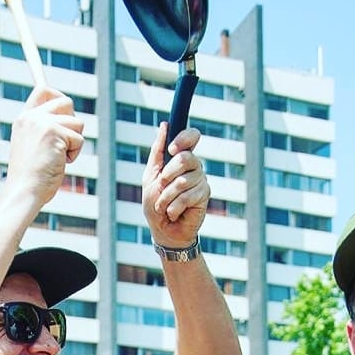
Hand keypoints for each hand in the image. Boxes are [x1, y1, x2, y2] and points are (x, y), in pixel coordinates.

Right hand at [6, 86, 83, 206]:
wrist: (24, 190)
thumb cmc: (30, 177)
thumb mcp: (34, 147)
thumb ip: (45, 130)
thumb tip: (68, 120)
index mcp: (24, 119)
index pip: (43, 90)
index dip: (58, 95)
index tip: (67, 110)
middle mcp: (32, 116)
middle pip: (66, 101)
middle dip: (73, 122)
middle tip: (67, 141)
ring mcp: (43, 123)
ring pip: (77, 123)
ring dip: (74, 143)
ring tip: (58, 158)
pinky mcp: (55, 133)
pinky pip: (79, 139)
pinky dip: (74, 154)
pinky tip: (60, 163)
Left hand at [142, 123, 208, 248]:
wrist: (162, 230)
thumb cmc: (155, 203)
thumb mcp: (151, 176)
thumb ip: (158, 152)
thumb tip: (164, 125)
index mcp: (181, 157)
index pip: (192, 136)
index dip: (184, 138)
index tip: (172, 149)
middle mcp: (194, 166)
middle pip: (185, 158)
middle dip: (167, 175)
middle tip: (161, 186)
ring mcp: (201, 180)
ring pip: (182, 181)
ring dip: (166, 197)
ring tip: (164, 206)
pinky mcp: (204, 195)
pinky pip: (186, 197)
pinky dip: (173, 207)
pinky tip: (173, 213)